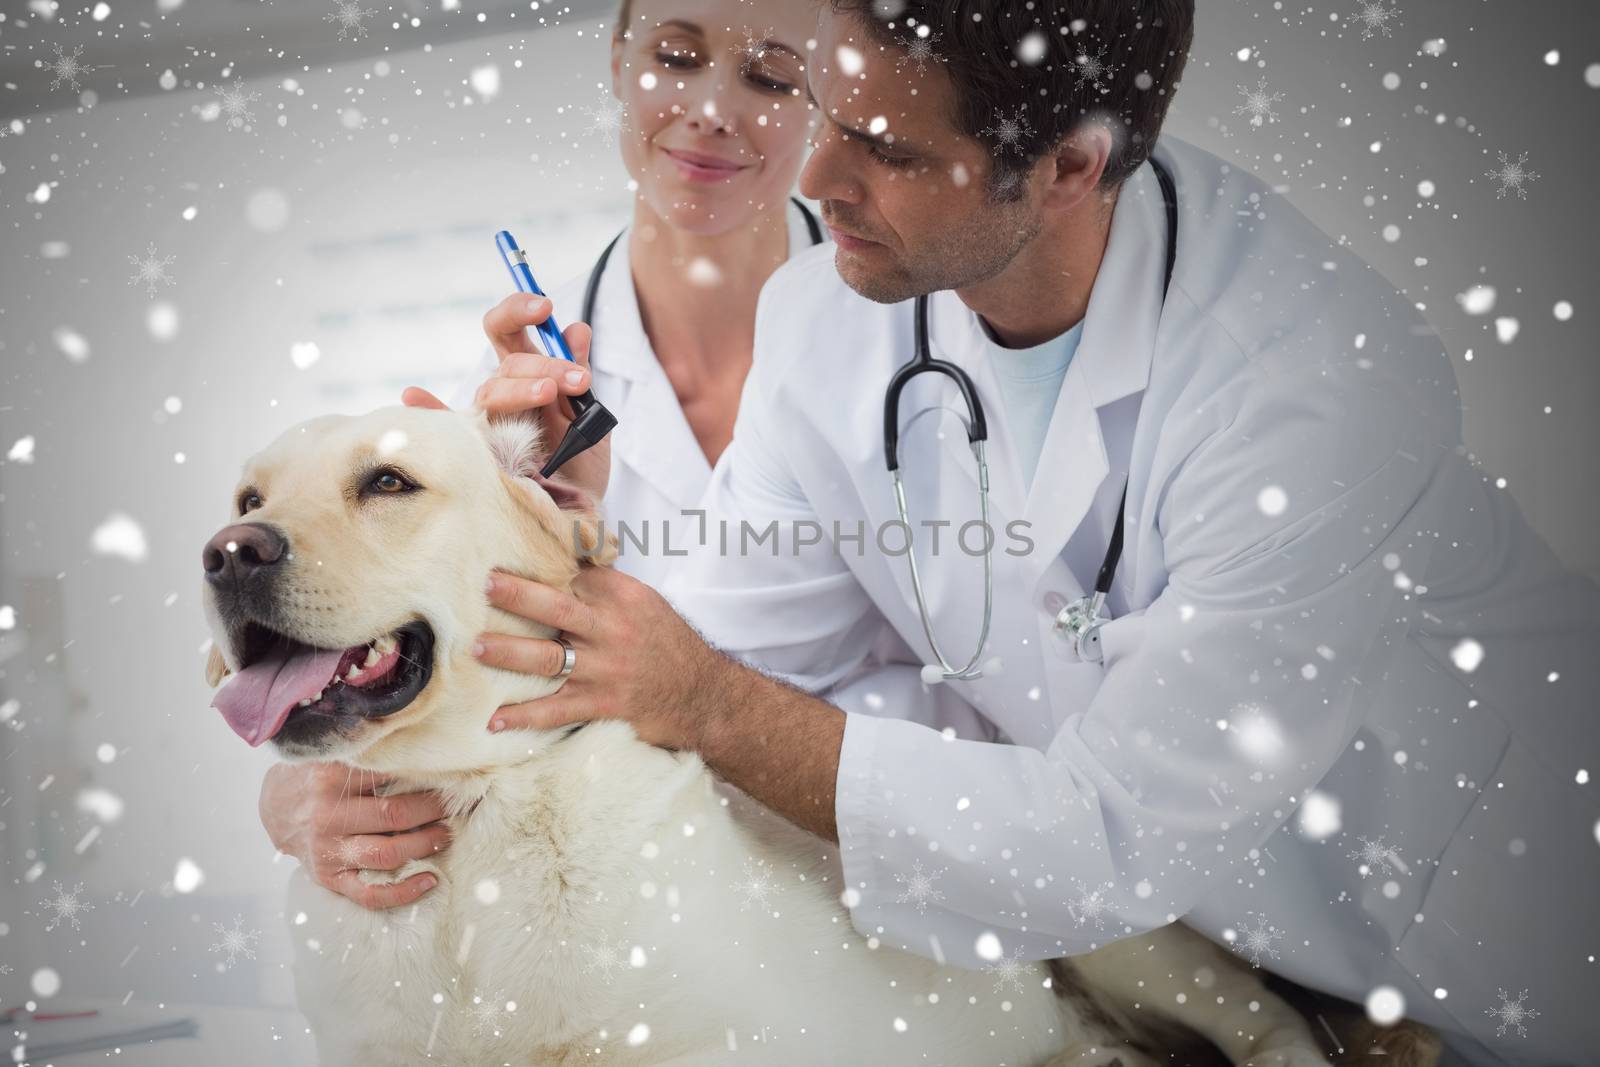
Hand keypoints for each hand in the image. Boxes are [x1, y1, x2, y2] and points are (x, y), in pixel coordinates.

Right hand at [257, 762, 451, 910]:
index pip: (391, 774)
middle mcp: (327, 814)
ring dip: (425, 845)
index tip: (451, 774)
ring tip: (445, 835)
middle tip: (452, 804)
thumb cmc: (315, 774)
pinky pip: (369, 893)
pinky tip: (430, 880)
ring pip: (387, 854)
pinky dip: (403, 892)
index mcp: (330, 777)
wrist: (274, 806)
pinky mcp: (328, 876)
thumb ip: (368, 749)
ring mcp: (327, 849)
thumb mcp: (334, 752)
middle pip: (395, 814)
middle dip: (433, 810)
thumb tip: (421, 740)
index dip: (426, 775)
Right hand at [404, 293, 608, 501]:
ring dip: (521, 387)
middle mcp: (504, 391)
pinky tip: (414, 395)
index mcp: (528, 374)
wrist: (575, 510)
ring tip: (550, 394)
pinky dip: (428, 409)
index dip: (520, 310)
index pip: (510, 330)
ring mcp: (488, 420)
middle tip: (578, 382)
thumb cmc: (580, 462)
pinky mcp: (477, 449)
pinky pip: (446, 427)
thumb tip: (577, 329)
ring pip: (493, 391)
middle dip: (545, 364)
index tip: (544, 306)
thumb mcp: (590, 417)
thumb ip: (578, 375)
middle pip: (509, 362)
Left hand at [471, 567, 735, 750]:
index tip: (507, 557)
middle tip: (485, 587)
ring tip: (476, 647)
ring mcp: (606, 669)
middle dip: (518, 596)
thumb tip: (567, 560)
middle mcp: (613, 630)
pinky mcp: (602, 704)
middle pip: (557, 608)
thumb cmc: (669, 645)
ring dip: (509, 653)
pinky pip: (556, 710)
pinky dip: (524, 716)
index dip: (542, 567)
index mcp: (623, 598)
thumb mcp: (645, 604)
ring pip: (549, 658)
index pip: (577, 575)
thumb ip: (606, 586)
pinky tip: (495, 719)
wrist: (704, 696)